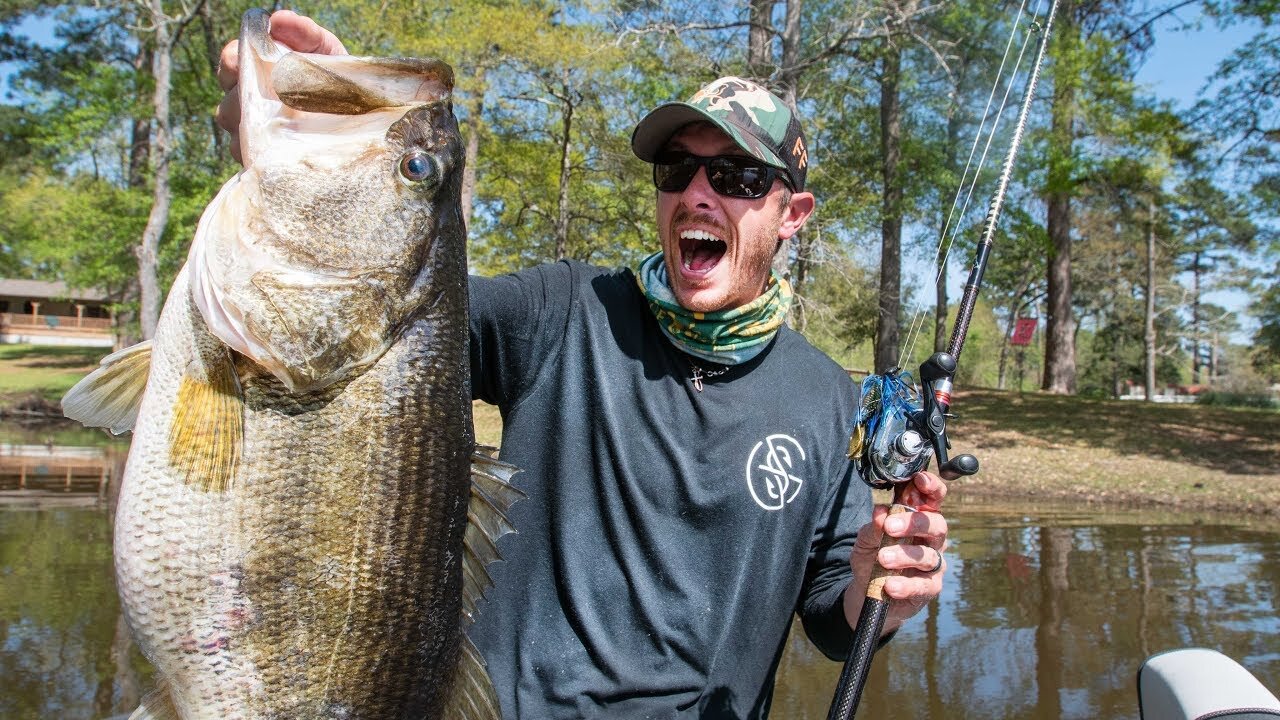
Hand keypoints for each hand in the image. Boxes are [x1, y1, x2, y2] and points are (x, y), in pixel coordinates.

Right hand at [214, 9, 346, 164]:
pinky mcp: (269, 159)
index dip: (231, 65)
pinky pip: (252, 160)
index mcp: (256, 72)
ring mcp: (257, 134)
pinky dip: (261, 155)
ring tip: (276, 128)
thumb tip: (277, 20)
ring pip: (236, 135)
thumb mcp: (324, 49)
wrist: (362, 116)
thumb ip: (303, 32)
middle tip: (265, 102)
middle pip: (226, 105)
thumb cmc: (335, 77)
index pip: (230, 65)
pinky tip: (280, 150)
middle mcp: (250, 104)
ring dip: (251, 132)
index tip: (241, 64)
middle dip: (240, 102)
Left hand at [843, 470, 947, 635]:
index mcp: (918, 519)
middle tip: (890, 526)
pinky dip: (905, 585)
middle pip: (937, 525)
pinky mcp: (929, 588)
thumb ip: (873, 527)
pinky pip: (923, 586)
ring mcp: (933, 564)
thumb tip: (880, 512)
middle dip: (914, 523)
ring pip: (928, 556)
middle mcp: (931, 540)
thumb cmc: (872, 557)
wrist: (867, 590)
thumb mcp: (866, 540)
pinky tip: (890, 585)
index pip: (933, 499)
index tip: (920, 479)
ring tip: (882, 558)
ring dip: (904, 555)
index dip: (932, 487)